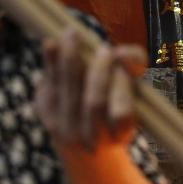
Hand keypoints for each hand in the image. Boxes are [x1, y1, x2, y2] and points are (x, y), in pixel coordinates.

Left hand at [35, 29, 144, 151]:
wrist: (87, 150)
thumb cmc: (116, 108)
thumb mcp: (134, 90)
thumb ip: (134, 64)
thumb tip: (122, 52)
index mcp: (121, 134)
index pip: (123, 113)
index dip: (121, 86)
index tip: (120, 57)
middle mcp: (93, 139)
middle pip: (94, 103)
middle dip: (98, 72)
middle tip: (104, 49)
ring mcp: (67, 131)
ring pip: (68, 93)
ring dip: (70, 61)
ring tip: (73, 34)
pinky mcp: (48, 117)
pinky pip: (48, 88)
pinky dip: (50, 64)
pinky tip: (50, 44)